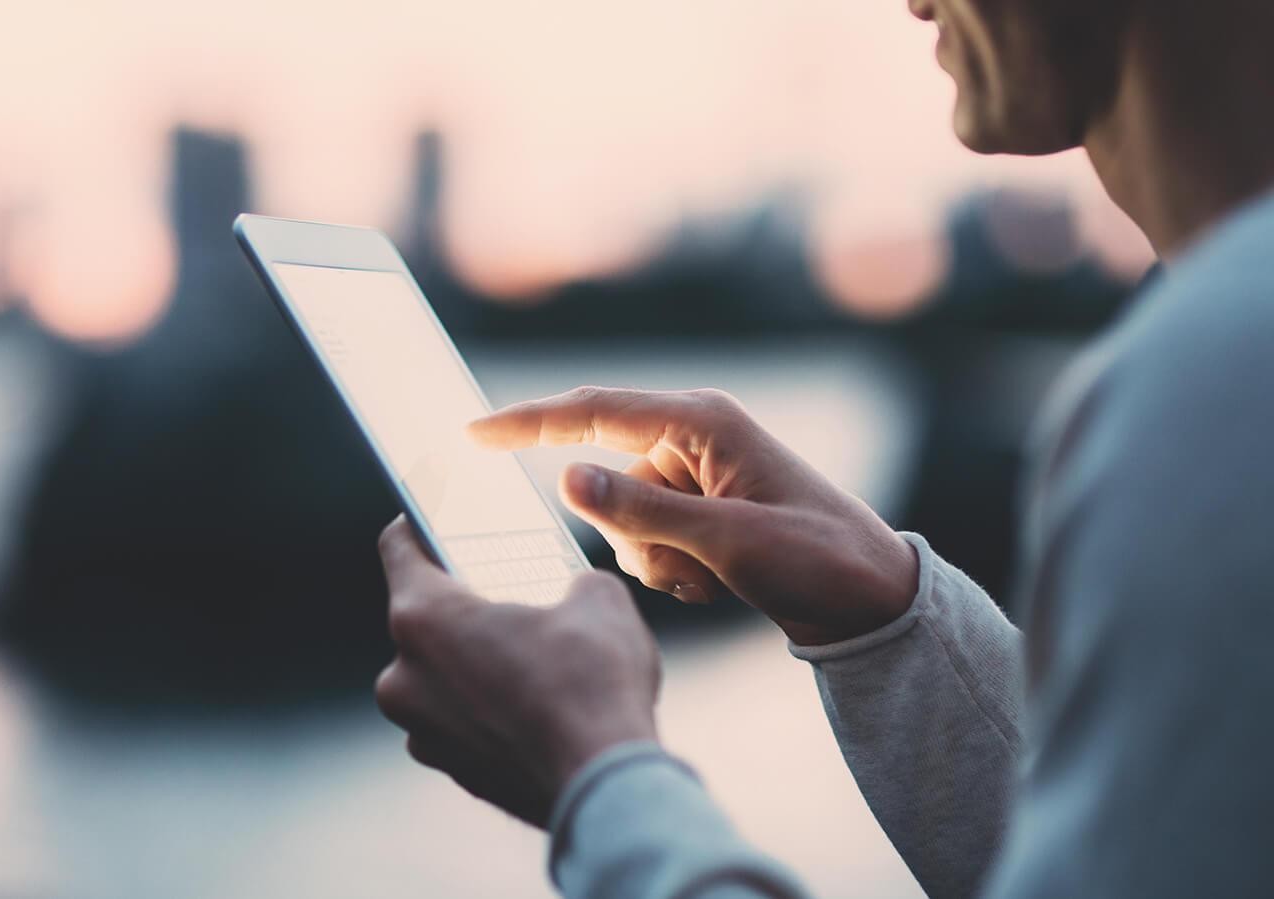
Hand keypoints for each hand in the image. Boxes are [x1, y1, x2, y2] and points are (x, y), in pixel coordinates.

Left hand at [374, 517, 660, 826]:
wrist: (607, 786)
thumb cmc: (593, 685)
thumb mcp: (597, 598)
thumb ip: (569, 579)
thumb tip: (573, 591)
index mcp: (423, 618)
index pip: (399, 547)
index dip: (421, 522)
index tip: (437, 518)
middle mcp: (404, 676)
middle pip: (423, 617)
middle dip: (464, 602)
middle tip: (509, 591)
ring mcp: (421, 730)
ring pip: (440, 675)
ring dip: (474, 660)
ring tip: (532, 652)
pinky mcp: (451, 770)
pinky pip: (460, 720)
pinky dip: (487, 707)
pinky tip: (536, 700)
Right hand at [469, 387, 917, 645]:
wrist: (869, 601)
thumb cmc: (816, 558)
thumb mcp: (727, 540)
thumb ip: (640, 509)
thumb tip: (563, 477)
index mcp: (702, 421)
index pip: (592, 412)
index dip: (526, 422)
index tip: (471, 432)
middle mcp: (692, 438)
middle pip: (607, 479)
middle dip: (633, 531)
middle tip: (691, 562)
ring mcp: (693, 475)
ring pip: (620, 518)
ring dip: (655, 557)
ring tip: (715, 575)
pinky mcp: (697, 509)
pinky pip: (643, 538)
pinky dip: (668, 568)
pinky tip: (718, 581)